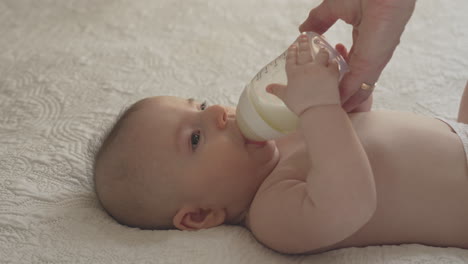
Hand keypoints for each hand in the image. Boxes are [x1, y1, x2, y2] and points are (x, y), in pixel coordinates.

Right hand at [266, 34, 339, 116]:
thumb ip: (277, 90)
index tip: (293, 45)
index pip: (291, 59)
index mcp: (293, 73)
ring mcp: (320, 69)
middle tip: (304, 36)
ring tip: (322, 47)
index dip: (292, 52)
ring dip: (322, 50)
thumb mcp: (286, 97)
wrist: (318, 110)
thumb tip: (267, 88)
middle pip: (304, 52)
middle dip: (303, 43)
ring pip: (321, 54)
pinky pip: (334, 64)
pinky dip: (334, 62)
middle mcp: (306, 68)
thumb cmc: (300, 105)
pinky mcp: (332, 73)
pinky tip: (334, 61)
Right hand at [299, 0, 415, 111]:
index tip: (322, 87)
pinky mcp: (372, 64)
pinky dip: (347, 98)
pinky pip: (358, 86)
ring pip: (357, 90)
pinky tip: (335, 107)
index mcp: (364, 43)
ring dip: (344, 102)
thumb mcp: (333, 9)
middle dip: (341, 97)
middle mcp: (370, 56)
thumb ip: (318, 21)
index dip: (336, 79)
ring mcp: (372, 62)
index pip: (350, 68)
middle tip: (326, 108)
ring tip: (329, 114)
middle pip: (355, 84)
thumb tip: (303, 30)